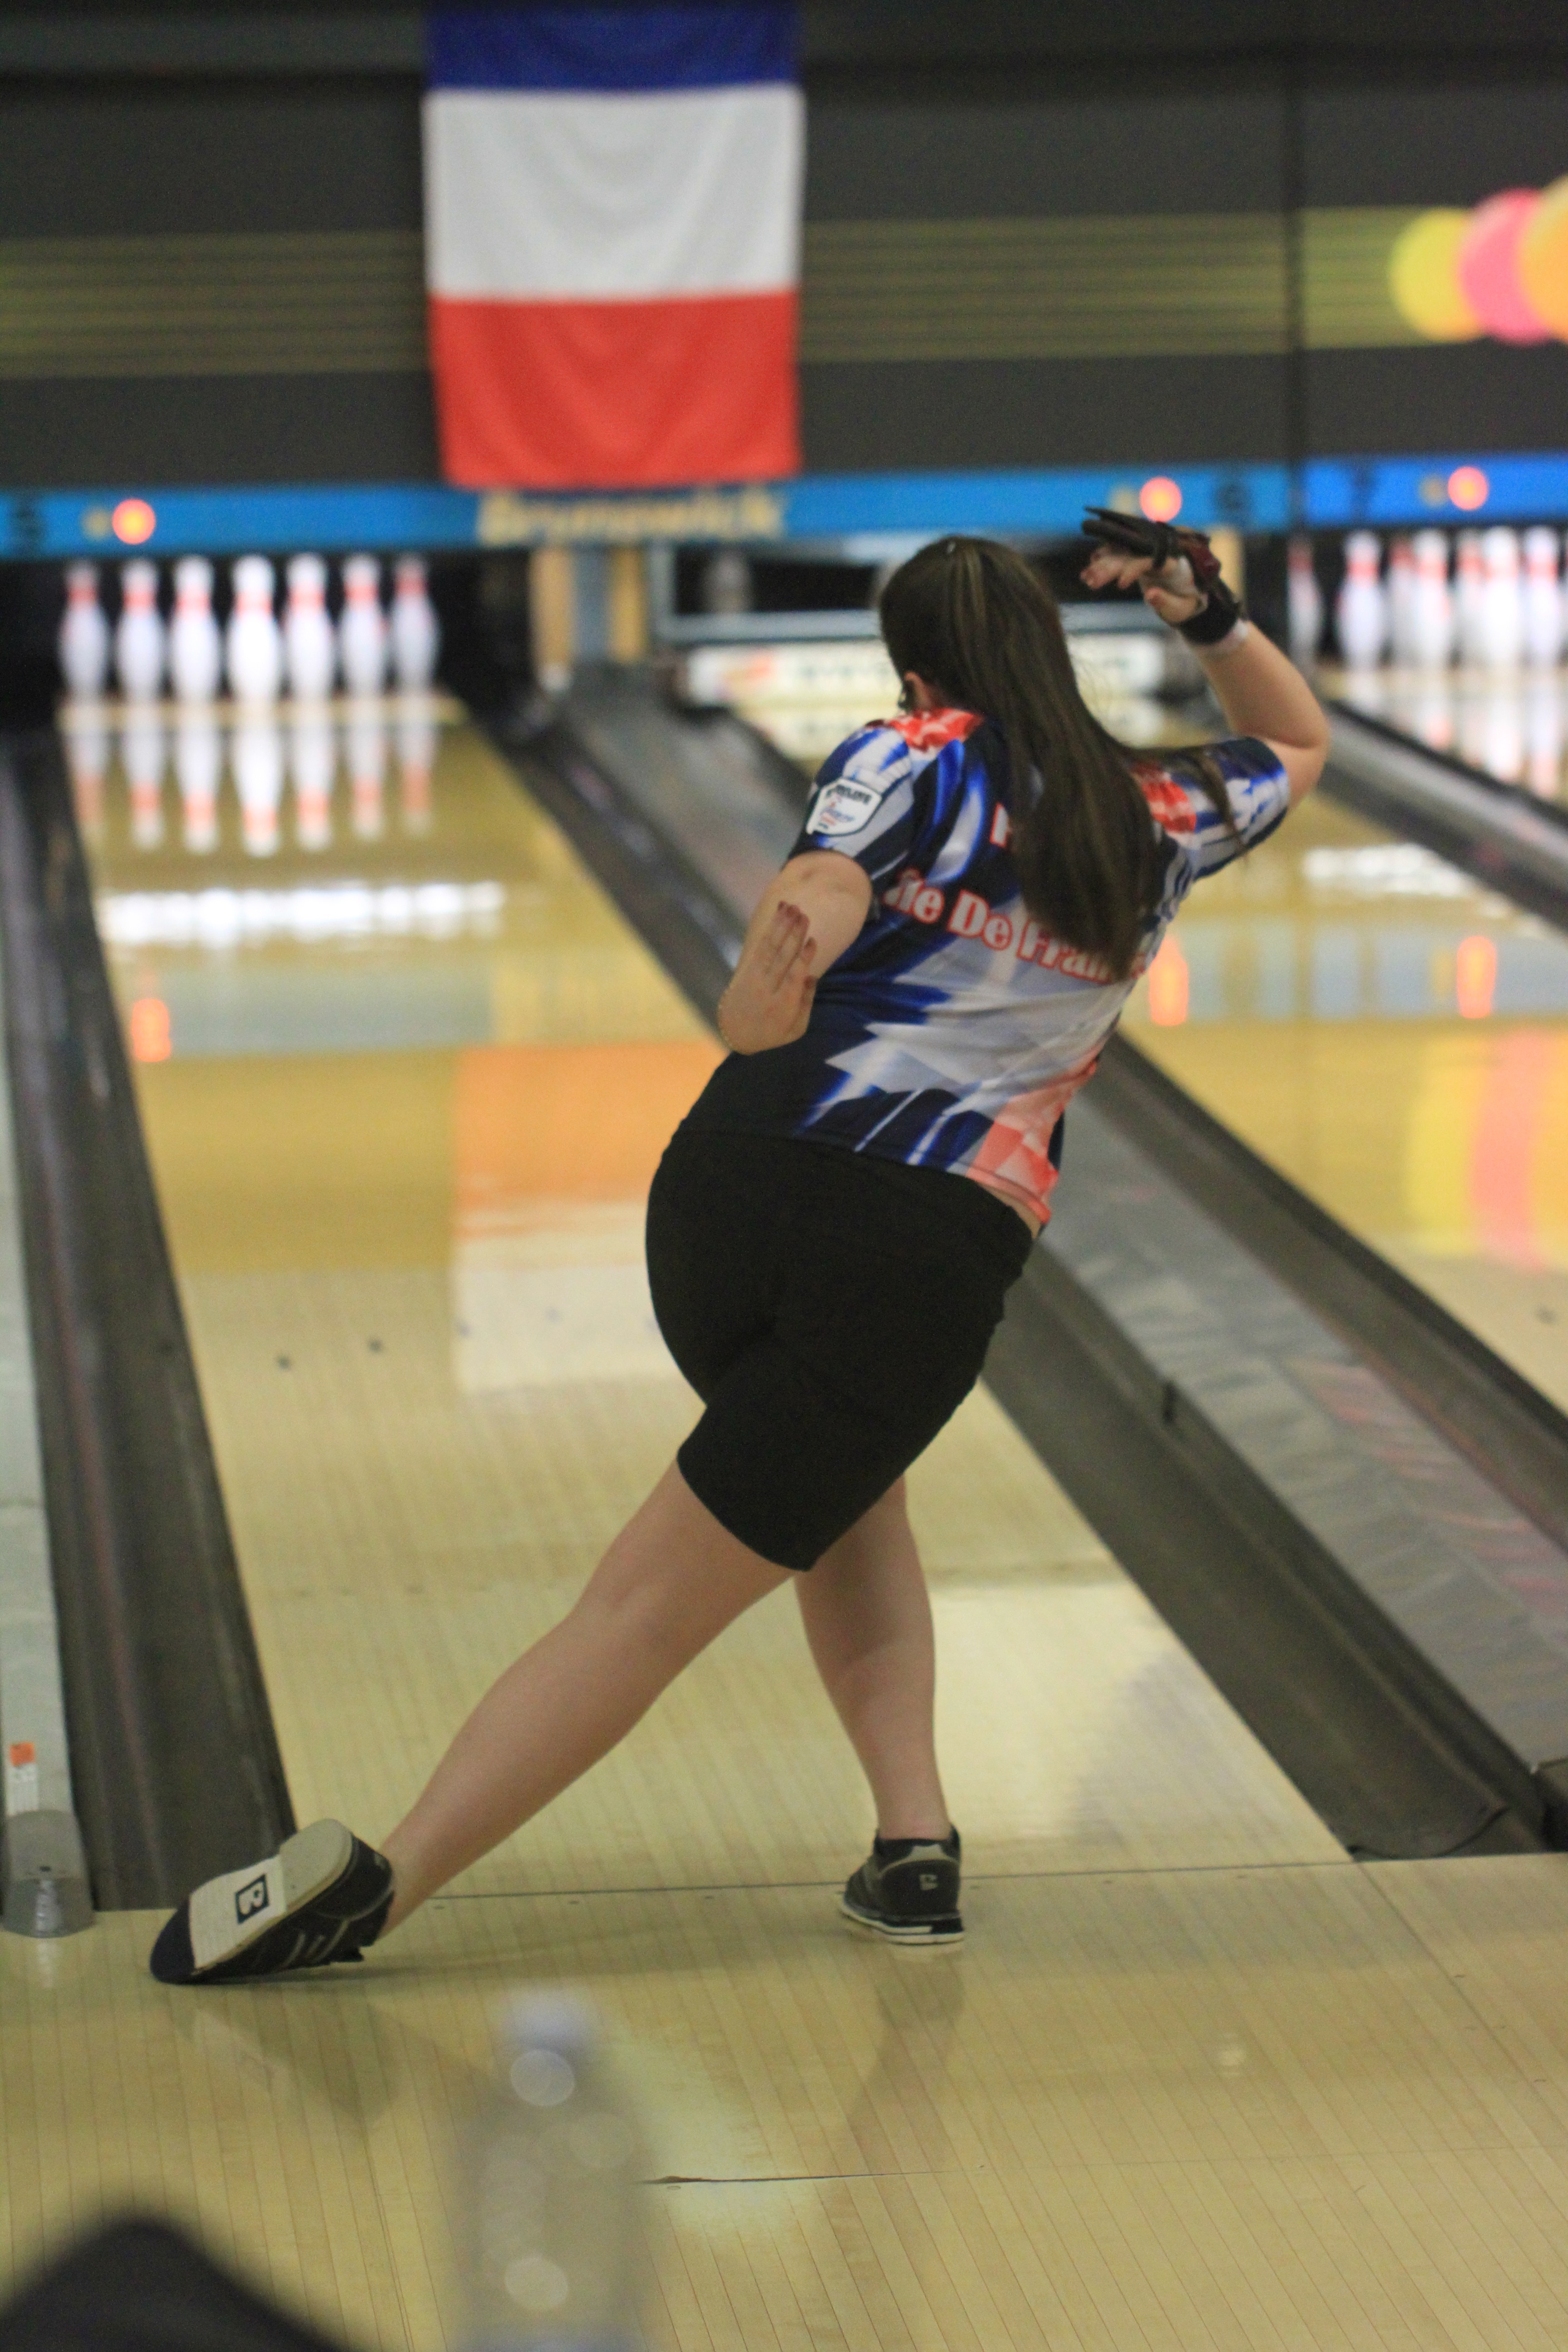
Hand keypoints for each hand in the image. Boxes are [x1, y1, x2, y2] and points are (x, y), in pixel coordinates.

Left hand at [717, 901, 817, 1052]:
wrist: (737, 1033)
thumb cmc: (773, 1032)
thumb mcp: (795, 1029)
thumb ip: (805, 1004)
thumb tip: (811, 976)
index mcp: (782, 1006)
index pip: (793, 977)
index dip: (803, 959)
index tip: (813, 941)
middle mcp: (767, 989)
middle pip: (781, 958)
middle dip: (793, 935)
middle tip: (803, 915)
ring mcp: (755, 977)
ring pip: (769, 947)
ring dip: (781, 925)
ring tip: (791, 907)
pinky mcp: (748, 968)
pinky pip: (760, 946)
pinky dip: (770, 928)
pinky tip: (780, 913)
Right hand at [1080, 542, 1205, 627]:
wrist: (1188, 594)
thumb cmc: (1186, 603)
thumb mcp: (1180, 608)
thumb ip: (1166, 602)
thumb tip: (1149, 595)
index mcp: (1171, 563)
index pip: (1148, 559)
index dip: (1133, 569)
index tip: (1120, 585)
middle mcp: (1157, 554)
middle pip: (1129, 554)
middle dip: (1109, 567)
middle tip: (1091, 582)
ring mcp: (1146, 555)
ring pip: (1120, 553)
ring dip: (1101, 564)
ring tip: (1086, 578)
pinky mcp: (1137, 558)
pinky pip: (1117, 554)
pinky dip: (1103, 561)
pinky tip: (1089, 569)